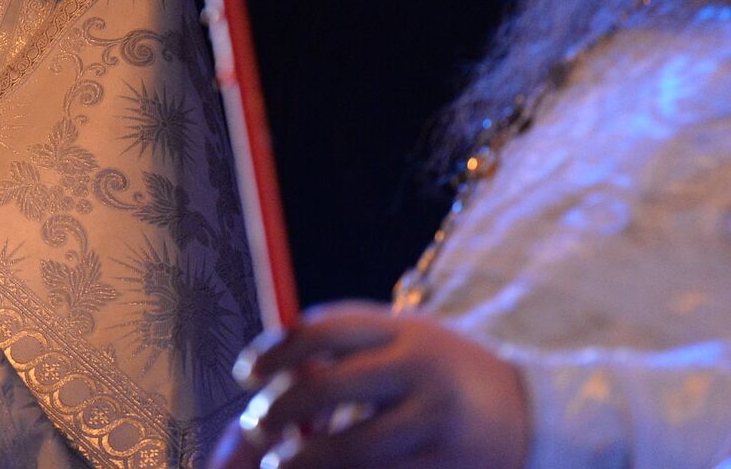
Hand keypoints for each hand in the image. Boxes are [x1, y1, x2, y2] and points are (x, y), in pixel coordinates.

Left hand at [210, 302, 530, 468]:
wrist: (537, 415)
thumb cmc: (448, 375)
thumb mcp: (408, 341)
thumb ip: (349, 346)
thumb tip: (268, 370)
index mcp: (406, 331)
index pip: (322, 330)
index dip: (274, 350)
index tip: (247, 374)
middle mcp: (421, 370)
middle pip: (325, 386)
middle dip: (277, 410)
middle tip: (256, 425)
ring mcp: (437, 422)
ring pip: (348, 448)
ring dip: (302, 461)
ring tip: (283, 465)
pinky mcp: (449, 467)